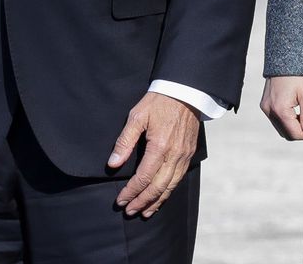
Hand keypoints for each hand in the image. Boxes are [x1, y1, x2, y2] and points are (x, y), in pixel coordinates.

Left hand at [108, 93, 199, 217]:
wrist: (185, 91)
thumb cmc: (158, 101)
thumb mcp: (137, 116)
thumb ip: (125, 141)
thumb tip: (112, 164)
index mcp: (160, 146)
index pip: (144, 177)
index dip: (131, 191)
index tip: (120, 200)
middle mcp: (174, 156)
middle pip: (157, 187)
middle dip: (142, 201)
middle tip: (129, 211)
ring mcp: (184, 157)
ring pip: (170, 187)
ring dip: (156, 202)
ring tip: (144, 212)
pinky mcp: (189, 155)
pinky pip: (178, 179)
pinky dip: (168, 192)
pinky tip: (160, 197)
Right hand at [260, 75, 302, 140]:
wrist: (285, 57)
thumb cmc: (299, 75)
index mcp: (279, 109)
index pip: (296, 135)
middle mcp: (269, 110)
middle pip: (288, 134)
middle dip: (301, 132)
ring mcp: (265, 107)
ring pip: (282, 129)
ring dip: (293, 127)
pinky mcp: (264, 103)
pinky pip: (276, 120)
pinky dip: (287, 120)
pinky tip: (295, 110)